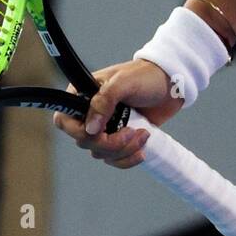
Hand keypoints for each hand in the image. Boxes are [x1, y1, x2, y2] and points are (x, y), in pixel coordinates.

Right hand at [54, 58, 183, 166]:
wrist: (172, 85)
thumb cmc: (146, 76)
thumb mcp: (124, 82)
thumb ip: (104, 101)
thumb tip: (90, 129)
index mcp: (83, 95)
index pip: (64, 120)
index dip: (78, 132)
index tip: (101, 132)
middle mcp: (90, 113)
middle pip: (84, 142)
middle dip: (109, 143)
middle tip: (131, 133)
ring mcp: (105, 127)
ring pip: (100, 153)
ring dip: (122, 151)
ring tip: (142, 135)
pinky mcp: (120, 138)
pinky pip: (114, 158)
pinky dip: (127, 158)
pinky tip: (142, 149)